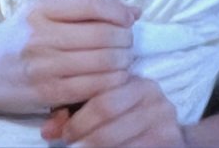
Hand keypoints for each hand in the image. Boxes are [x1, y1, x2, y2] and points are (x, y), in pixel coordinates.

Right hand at [0, 0, 136, 118]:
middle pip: (104, 35)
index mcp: (40, 9)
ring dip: (123, 62)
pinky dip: (111, 83)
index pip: (92, 4)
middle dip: (126, 39)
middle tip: (128, 42)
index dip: (118, 10)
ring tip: (122, 60)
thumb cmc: (10, 40)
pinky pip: (94, 87)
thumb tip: (128, 10)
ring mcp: (46, 65)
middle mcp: (43, 34)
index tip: (130, 16)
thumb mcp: (34, 13)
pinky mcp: (48, 92)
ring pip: (104, 62)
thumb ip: (75, 10)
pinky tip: (111, 78)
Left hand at [40, 75, 186, 146]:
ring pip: (120, 135)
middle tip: (69, 144)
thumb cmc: (125, 119)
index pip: (101, 93)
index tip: (61, 133)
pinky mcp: (171, 138)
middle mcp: (152, 92)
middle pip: (108, 110)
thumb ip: (74, 113)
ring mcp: (164, 116)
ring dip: (94, 146)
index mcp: (133, 77)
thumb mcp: (102, 108)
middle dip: (83, 131)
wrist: (167, 135)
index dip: (78, 117)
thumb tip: (47, 131)